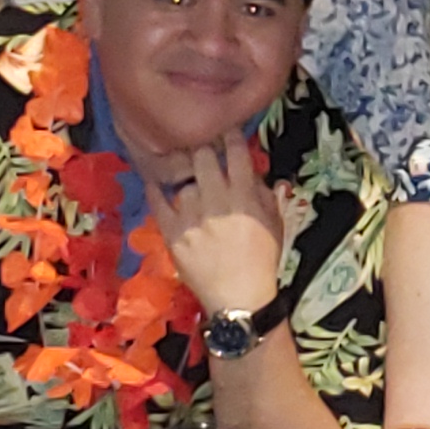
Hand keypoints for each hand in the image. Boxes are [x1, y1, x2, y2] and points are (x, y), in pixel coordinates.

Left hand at [150, 135, 287, 315]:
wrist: (240, 299)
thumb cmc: (263, 261)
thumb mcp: (275, 224)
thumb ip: (264, 194)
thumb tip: (252, 173)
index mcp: (244, 197)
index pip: (236, 153)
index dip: (231, 136)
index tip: (227, 130)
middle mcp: (216, 201)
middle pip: (202, 158)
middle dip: (203, 149)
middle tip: (202, 148)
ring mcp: (191, 217)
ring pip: (184, 182)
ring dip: (187, 180)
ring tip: (189, 183)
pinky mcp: (173, 233)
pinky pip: (158, 204)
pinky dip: (155, 191)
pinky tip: (154, 183)